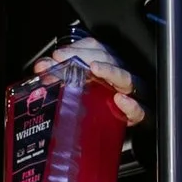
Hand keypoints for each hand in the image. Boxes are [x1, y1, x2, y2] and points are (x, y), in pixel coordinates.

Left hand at [27, 37, 144, 130]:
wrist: (103, 134)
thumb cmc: (91, 104)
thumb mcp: (71, 87)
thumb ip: (57, 73)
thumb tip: (41, 66)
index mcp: (104, 64)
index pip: (94, 48)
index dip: (76, 49)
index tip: (58, 55)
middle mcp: (118, 74)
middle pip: (108, 57)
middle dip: (85, 57)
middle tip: (65, 60)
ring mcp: (129, 94)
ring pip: (126, 78)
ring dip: (111, 71)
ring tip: (95, 68)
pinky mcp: (134, 115)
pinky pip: (140, 110)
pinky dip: (131, 105)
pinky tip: (120, 100)